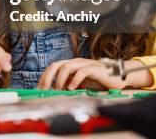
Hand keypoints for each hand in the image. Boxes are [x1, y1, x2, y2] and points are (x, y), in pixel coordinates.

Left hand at [38, 58, 152, 89]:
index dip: (44, 78)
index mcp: (70, 65)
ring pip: (67, 67)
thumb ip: (67, 84)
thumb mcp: (79, 83)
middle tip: (45, 90)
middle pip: (56, 65)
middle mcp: (75, 62)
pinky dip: (75, 80)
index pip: (52, 68)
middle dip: (48, 78)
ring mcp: (84, 64)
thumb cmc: (97, 79)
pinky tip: (72, 88)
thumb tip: (53, 93)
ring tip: (59, 90)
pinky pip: (82, 72)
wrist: (117, 76)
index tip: (38, 90)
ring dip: (60, 80)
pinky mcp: (94, 69)